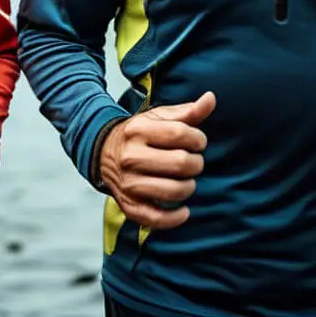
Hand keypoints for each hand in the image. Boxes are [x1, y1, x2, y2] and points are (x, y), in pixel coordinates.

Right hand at [99, 91, 215, 230]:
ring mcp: (128, 183)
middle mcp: (131, 156)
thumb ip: (188, 111)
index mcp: (138, 130)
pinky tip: (184, 210)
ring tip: (188, 181)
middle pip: (179, 163)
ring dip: (189, 187)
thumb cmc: (140, 134)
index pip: (180, 134)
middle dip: (196, 163)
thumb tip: (211, 98)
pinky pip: (156, 218)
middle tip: (194, 162)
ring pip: (172, 191)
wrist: (104, 151)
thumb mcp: (160, 117)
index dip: (198, 138)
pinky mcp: (129, 205)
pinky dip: (175, 218)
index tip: (198, 141)